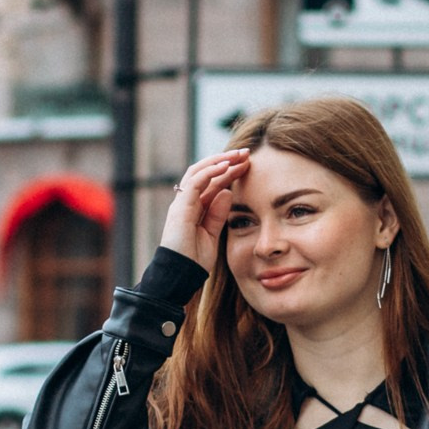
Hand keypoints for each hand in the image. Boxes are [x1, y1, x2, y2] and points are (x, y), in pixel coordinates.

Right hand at [157, 149, 248, 274]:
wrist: (181, 275)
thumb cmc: (195, 259)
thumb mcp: (212, 233)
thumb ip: (218, 213)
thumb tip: (229, 191)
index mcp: (195, 207)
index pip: (212, 182)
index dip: (230, 171)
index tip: (248, 164)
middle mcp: (187, 201)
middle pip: (206, 172)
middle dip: (226, 161)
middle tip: (246, 153)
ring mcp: (182, 203)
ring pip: (199, 172)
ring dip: (219, 160)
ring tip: (238, 155)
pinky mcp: (180, 207)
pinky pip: (195, 182)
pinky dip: (211, 171)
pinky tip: (226, 165)